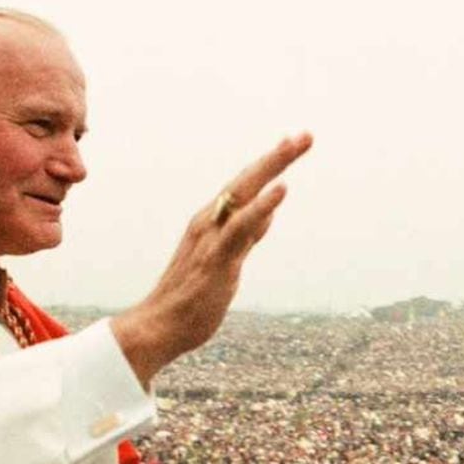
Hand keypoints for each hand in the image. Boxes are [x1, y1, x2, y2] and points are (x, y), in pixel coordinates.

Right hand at [111, 133, 312, 386]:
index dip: (269, 165)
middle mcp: (209, 222)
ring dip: (272, 167)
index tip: (292, 143)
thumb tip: (268, 214)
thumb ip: (246, 236)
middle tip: (305, 135)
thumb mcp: (227, 261)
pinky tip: (281, 189)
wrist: (158, 327)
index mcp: (211, 222)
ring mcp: (212, 238)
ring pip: (244, 193)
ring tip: (295, 145)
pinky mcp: (217, 258)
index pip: (245, 186)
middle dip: (277, 156)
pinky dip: (261, 206)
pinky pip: (241, 227)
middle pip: (247, 180)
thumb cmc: (191, 299)